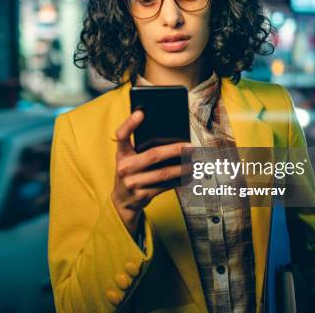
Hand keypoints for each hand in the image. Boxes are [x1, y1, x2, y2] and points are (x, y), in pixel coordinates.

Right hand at [111, 110, 189, 236]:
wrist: (123, 201)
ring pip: (163, 173)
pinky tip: (188, 176)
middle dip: (174, 150)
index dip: (129, 123)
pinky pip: (165, 186)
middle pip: (153, 155)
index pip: (122, 135)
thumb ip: (140, 148)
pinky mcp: (142, 195)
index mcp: (121, 154)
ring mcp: (132, 183)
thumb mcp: (129, 159)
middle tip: (190, 145)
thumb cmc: (130, 173)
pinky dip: (179, 180)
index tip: (141, 113)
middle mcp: (124, 167)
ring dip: (182, 167)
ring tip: (194, 162)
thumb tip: (169, 137)